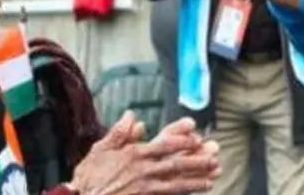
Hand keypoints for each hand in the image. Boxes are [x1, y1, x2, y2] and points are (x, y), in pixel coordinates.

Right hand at [70, 114, 218, 194]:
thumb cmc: (89, 176)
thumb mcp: (99, 150)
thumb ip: (119, 132)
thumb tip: (133, 116)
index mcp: (134, 154)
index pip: (164, 144)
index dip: (183, 139)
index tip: (197, 136)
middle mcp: (143, 170)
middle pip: (176, 163)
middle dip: (197, 160)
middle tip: (215, 156)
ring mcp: (145, 187)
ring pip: (177, 182)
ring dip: (196, 178)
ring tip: (213, 176)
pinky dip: (185, 192)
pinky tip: (197, 191)